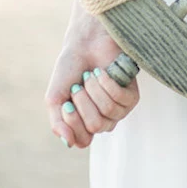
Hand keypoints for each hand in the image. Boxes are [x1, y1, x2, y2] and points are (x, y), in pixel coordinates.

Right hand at [45, 14, 139, 149]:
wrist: (84, 43)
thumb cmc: (70, 70)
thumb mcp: (55, 99)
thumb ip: (58, 123)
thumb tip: (69, 144)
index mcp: (84, 125)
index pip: (82, 141)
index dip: (73, 122)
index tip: (66, 101)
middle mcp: (103, 121)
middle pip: (94, 127)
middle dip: (83, 102)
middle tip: (79, 84)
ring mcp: (119, 110)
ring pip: (107, 113)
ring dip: (94, 90)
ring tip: (90, 75)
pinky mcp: (132, 96)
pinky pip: (120, 98)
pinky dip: (107, 83)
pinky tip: (102, 72)